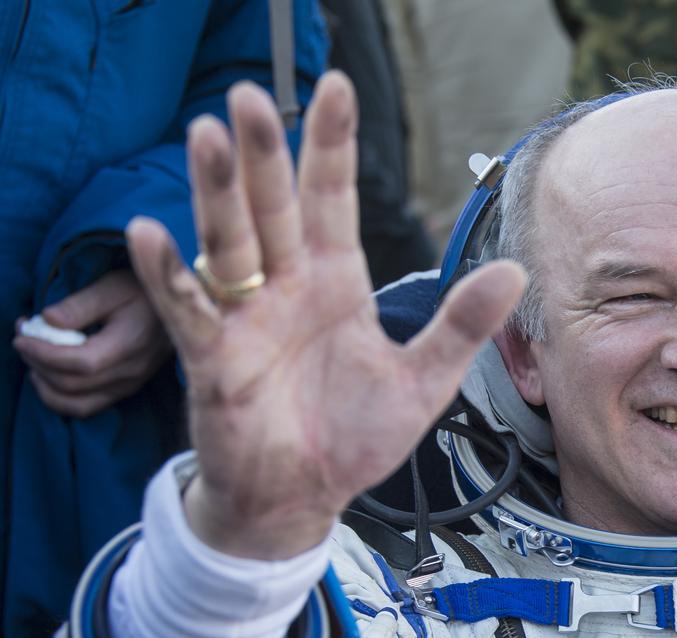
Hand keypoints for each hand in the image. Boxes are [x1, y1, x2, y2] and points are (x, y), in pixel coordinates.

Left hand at [13, 270, 171, 417]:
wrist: (178, 310)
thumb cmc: (143, 292)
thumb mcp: (112, 287)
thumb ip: (80, 304)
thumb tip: (46, 320)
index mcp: (129, 344)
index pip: (79, 362)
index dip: (43, 353)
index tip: (21, 335)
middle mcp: (130, 372)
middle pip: (73, 385)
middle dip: (37, 365)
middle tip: (23, 341)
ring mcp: (129, 385)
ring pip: (77, 404)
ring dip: (46, 387)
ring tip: (34, 363)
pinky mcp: (126, 390)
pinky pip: (88, 406)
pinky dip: (61, 397)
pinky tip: (50, 376)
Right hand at [125, 73, 524, 559]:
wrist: (305, 498)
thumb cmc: (354, 438)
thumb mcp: (423, 382)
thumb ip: (460, 326)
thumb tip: (515, 271)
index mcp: (335, 282)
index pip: (332, 199)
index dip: (331, 146)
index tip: (336, 88)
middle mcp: (286, 287)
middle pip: (272, 206)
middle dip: (264, 152)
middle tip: (251, 95)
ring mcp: (245, 319)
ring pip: (228, 241)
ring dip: (215, 192)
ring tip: (206, 136)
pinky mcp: (214, 360)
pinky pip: (189, 311)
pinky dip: (170, 275)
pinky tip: (152, 233)